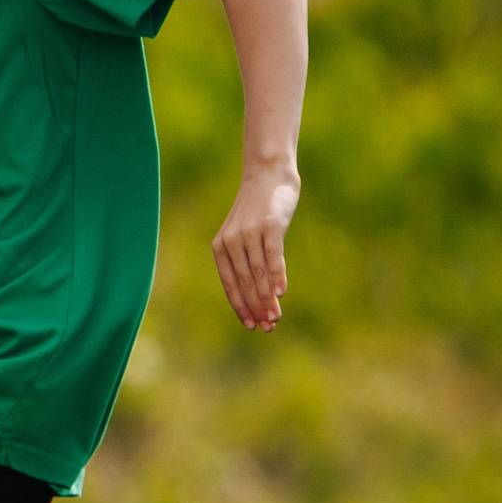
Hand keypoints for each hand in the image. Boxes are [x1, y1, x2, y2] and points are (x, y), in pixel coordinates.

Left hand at [212, 164, 297, 330]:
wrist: (269, 174)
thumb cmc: (259, 211)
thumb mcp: (246, 236)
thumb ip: (248, 261)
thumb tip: (260, 294)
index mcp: (221, 247)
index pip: (231, 284)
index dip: (241, 307)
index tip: (252, 326)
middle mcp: (231, 241)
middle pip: (244, 282)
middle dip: (256, 308)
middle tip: (268, 328)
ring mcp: (250, 232)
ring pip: (258, 273)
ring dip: (267, 299)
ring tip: (276, 318)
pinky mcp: (270, 225)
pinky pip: (273, 255)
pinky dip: (276, 275)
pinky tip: (281, 293)